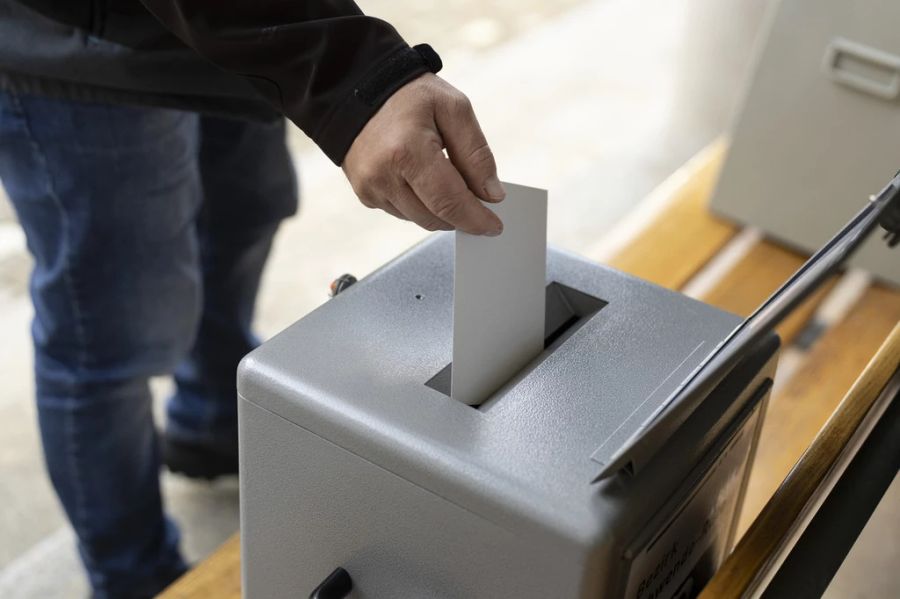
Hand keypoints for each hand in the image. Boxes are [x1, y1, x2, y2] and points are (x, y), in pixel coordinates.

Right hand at [342, 73, 505, 235]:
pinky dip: (420, 204)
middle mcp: (383, 174)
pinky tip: (421, 178)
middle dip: (461, 215)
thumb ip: (476, 153)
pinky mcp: (365, 194)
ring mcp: (370, 187)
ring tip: (445, 177)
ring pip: (420, 220)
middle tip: (477, 198)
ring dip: (440, 210)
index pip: (449, 201)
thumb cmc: (410, 95)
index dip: (475, 219)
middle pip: (435, 217)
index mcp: (407, 150)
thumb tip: (491, 195)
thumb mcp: (454, 108)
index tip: (494, 226)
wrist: (360, 89)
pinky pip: (403, 213)